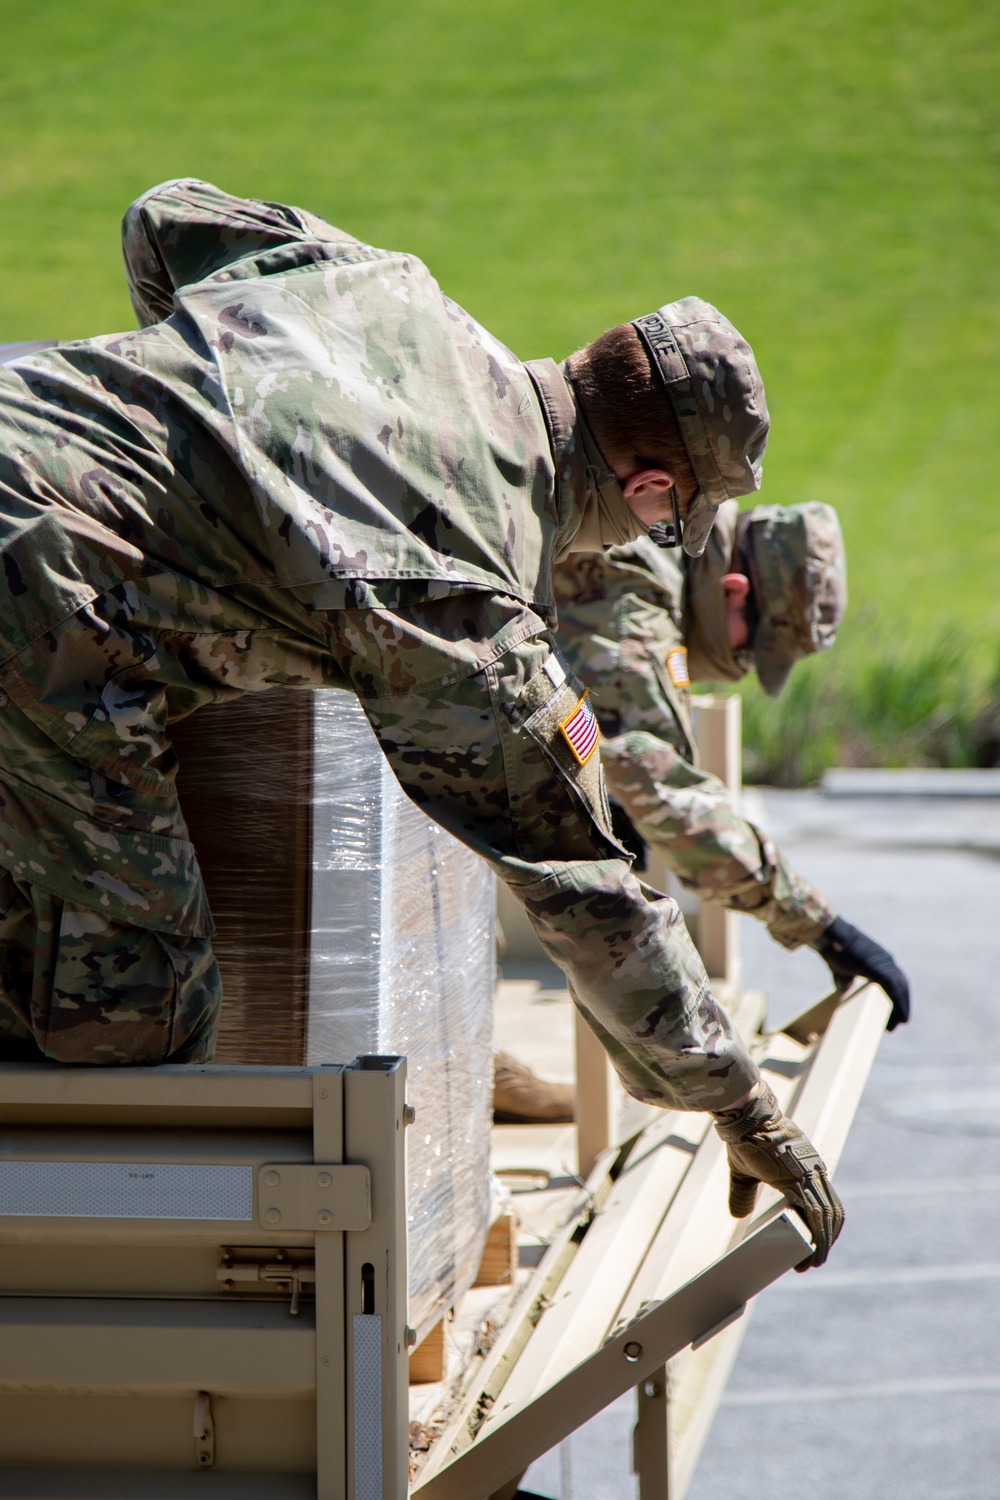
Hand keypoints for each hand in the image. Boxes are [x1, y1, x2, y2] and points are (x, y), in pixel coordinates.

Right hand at [713, 1083, 843, 1270]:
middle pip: (831, 1211)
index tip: (815, 1243)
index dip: (822, 1224)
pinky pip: (817, 1213)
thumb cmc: (745, 1139)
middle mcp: (813, 1171)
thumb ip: (744, 1193)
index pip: (823, 1201)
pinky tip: (814, 1252)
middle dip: (825, 1238)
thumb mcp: (744, 1172)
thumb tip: (738, 1215)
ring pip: (827, 1216)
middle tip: (814, 1259)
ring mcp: (810, 1174)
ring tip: (813, 1263)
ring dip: (823, 1243)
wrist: (746, 1118)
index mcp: (804, 1168)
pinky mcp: (801, 1179)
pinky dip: (818, 1237)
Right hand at [815, 916, 909, 1029]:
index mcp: (879, 959)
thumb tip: (843, 989)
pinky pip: (895, 990)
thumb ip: (845, 979)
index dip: (898, 996)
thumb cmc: (833, 950)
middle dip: (901, 1004)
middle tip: (898, 1021)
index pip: (895, 980)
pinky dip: (900, 1005)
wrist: (830, 936)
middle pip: (901, 985)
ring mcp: (884, 963)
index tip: (896, 1011)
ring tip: (898, 1023)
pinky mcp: (879, 968)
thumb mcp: (841, 968)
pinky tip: (900, 1018)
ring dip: (901, 1008)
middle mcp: (886, 959)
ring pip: (900, 989)